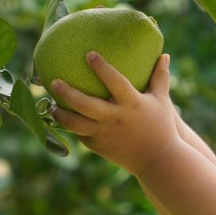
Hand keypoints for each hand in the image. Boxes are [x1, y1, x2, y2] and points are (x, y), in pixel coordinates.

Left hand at [49, 52, 180, 176]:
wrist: (158, 160)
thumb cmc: (161, 127)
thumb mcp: (161, 100)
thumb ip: (160, 77)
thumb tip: (163, 55)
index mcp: (131, 104)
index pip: (114, 81)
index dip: (101, 67)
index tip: (89, 54)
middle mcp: (114, 119)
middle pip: (84, 104)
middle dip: (66, 92)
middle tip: (54, 81)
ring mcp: (104, 134)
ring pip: (75, 123)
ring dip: (60, 114)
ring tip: (52, 105)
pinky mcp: (98, 147)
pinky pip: (79, 135)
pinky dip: (70, 126)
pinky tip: (64, 118)